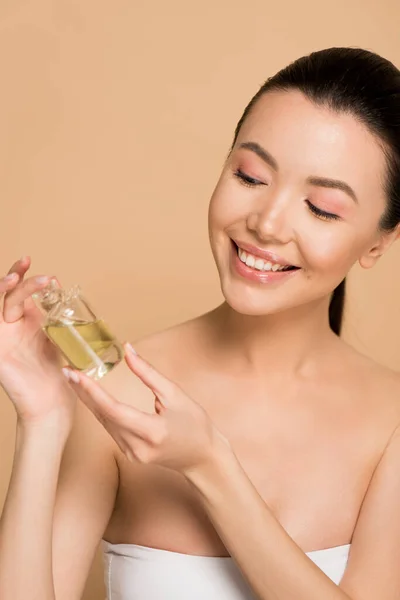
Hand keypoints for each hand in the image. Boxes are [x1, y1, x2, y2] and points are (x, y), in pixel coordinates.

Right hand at [0, 257, 75, 425]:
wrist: (53, 403)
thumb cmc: (58, 374)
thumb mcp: (59, 336)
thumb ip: (56, 314)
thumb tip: (57, 284)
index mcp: (27, 321)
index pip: (20, 291)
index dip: (23, 275)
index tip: (31, 260)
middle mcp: (12, 327)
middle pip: (8, 294)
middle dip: (16, 276)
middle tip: (28, 263)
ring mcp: (3, 338)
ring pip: (0, 305)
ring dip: (7, 289)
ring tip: (16, 278)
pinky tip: (2, 300)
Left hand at [62, 343, 231, 475]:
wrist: (204, 458)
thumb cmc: (195, 424)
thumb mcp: (175, 394)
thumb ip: (148, 373)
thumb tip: (127, 349)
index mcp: (152, 431)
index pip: (114, 410)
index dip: (92, 392)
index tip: (75, 374)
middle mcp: (138, 447)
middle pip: (103, 416)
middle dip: (83, 393)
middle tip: (67, 371)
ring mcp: (132, 454)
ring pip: (104, 423)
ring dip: (89, 402)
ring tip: (75, 380)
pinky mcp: (130, 455)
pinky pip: (111, 430)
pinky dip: (101, 411)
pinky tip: (91, 397)